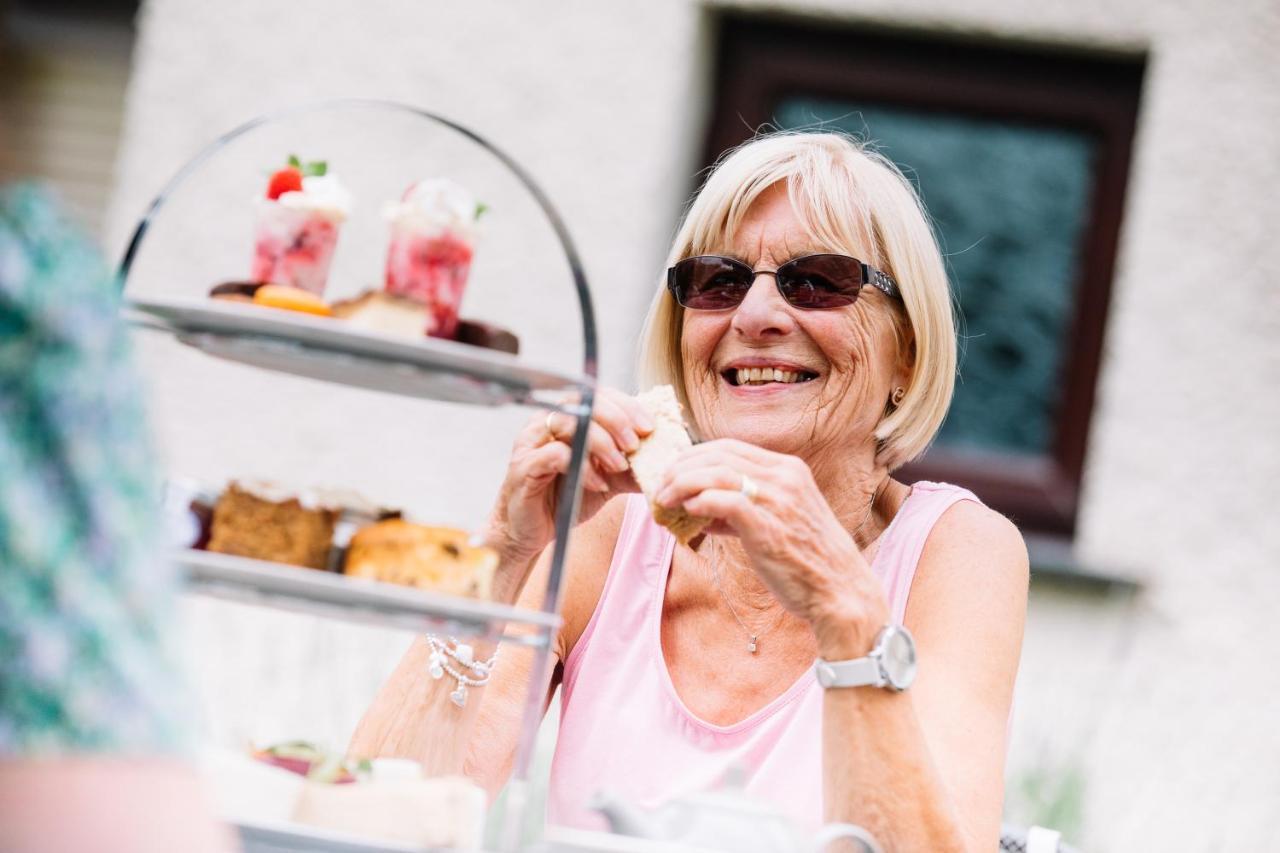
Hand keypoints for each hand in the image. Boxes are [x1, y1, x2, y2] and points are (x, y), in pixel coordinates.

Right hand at [482, 388, 649, 599]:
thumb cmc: (567, 497)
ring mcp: (532, 442)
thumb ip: (633, 465)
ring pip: (568, 424)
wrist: (532, 531)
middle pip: (583, 402)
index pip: (599, 395)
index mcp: (568, 418)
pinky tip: (597, 484)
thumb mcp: (609, 479)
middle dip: (616, 420)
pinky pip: (554, 455)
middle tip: (635, 445)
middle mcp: (547, 422)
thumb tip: (668, 458)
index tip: (649, 426)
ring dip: (601, 443)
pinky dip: (582, 468)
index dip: (626, 406)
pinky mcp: (523, 466)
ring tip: (619, 465)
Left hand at [654, 439, 888, 654]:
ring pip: (717, 473)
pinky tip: (687, 512)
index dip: (695, 456)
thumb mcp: (780, 522)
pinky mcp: (768, 526)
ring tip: (663, 500)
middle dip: (681, 467)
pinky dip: (701, 502)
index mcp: (789, 470)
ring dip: (682, 484)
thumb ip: (743, 509)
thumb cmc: (808, 561)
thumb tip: (700, 508)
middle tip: (660, 486)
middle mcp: (784, 477)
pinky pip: (725, 502)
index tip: (673, 472)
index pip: (730, 447)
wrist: (840, 592)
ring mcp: (778, 500)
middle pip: (718, 455)